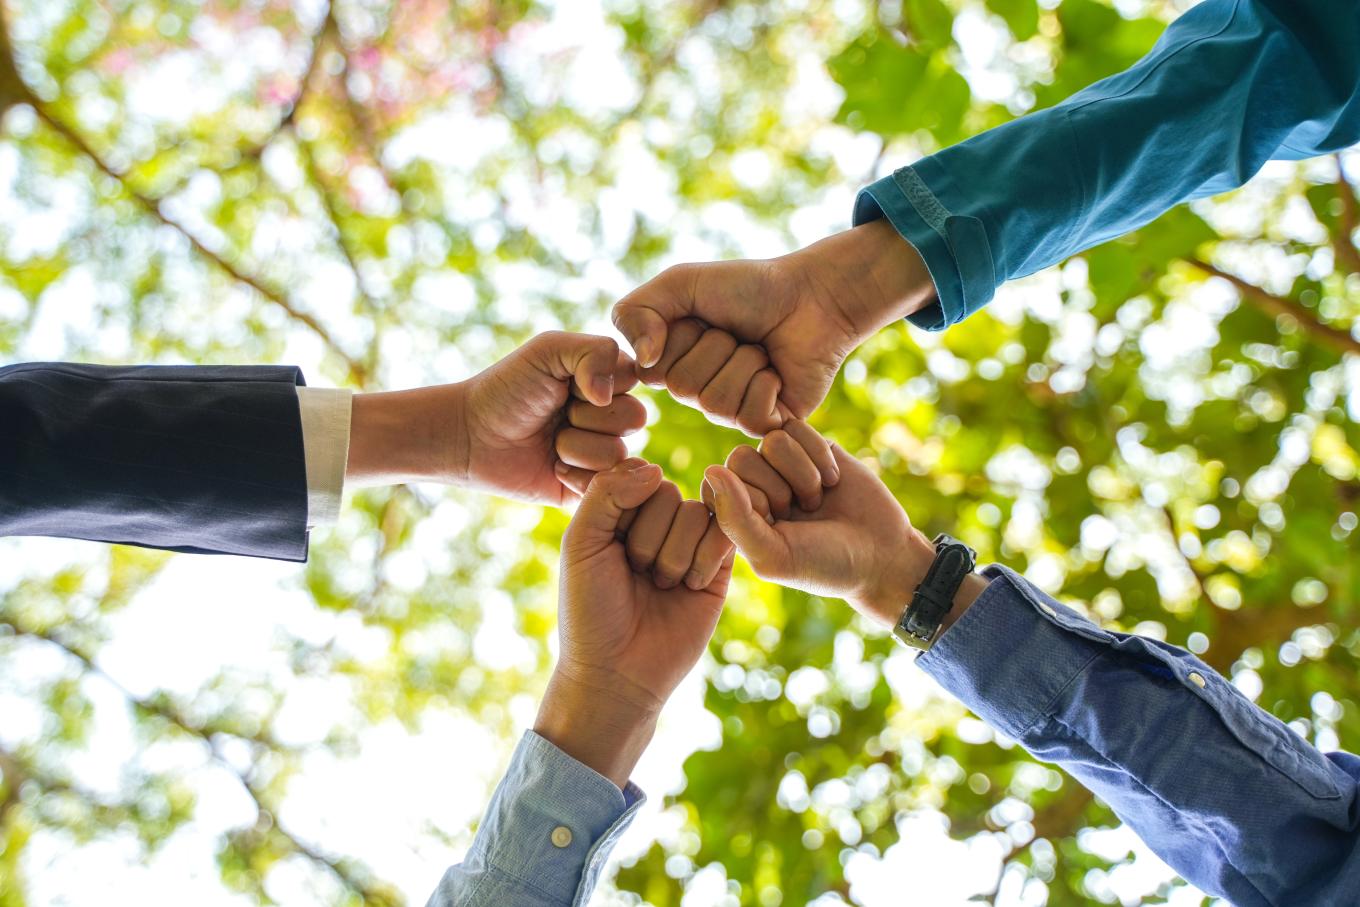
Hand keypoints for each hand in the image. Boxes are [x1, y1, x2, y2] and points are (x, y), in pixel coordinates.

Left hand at [346, 332, 645, 504]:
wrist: (471, 434)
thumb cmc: (507, 388)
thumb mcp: (549, 351)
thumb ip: (594, 351)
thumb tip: (611, 395)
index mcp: (607, 380)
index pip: (634, 380)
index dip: (599, 384)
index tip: (566, 384)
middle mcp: (611, 417)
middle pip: (634, 418)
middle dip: (587, 417)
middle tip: (554, 415)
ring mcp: (603, 453)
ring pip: (617, 454)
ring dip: (575, 447)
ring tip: (549, 442)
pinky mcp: (590, 487)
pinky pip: (606, 486)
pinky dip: (573, 475)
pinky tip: (551, 466)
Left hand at [534, 460, 734, 787]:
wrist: (618, 672)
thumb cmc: (590, 611)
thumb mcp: (582, 543)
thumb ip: (607, 493)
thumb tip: (655, 468)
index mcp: (619, 512)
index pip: (635, 476)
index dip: (623, 510)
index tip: (607, 551)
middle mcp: (656, 523)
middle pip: (667, 493)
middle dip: (647, 540)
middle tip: (635, 577)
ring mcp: (690, 544)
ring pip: (696, 514)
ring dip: (672, 557)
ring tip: (659, 587)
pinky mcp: (720, 568)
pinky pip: (726, 535)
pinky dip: (704, 561)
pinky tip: (689, 588)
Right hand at [613, 220, 934, 433]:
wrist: (813, 295)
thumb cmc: (749, 287)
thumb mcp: (682, 282)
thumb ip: (636, 312)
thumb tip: (640, 362)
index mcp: (671, 361)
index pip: (651, 368)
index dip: (679, 336)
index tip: (702, 317)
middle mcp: (695, 392)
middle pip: (682, 387)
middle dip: (716, 346)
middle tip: (738, 331)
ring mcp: (730, 412)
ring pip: (715, 402)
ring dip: (745, 362)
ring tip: (760, 348)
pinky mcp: (765, 425)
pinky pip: (749, 417)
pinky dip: (767, 384)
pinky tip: (778, 370)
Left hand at [703, 421, 983, 628]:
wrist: (881, 554)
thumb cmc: (823, 563)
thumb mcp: (774, 554)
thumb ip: (735, 519)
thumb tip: (711, 470)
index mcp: (734, 514)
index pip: (718, 484)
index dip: (754, 504)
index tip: (779, 529)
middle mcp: (753, 484)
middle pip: (741, 456)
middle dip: (779, 488)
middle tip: (802, 514)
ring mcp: (781, 462)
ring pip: (773, 439)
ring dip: (803, 474)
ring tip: (817, 500)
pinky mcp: (811, 444)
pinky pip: (798, 427)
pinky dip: (819, 456)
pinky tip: (833, 481)